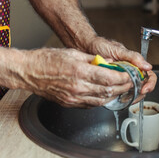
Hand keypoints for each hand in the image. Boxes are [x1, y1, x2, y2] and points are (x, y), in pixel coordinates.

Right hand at [17, 48, 133, 107]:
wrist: (28, 72)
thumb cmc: (46, 60)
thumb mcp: (72, 53)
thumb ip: (92, 59)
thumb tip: (108, 62)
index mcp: (79, 71)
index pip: (109, 78)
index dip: (123, 78)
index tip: (130, 75)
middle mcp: (78, 87)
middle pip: (108, 91)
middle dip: (123, 88)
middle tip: (130, 83)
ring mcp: (73, 98)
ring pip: (101, 101)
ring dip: (114, 96)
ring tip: (121, 89)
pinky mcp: (69, 103)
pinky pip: (90, 105)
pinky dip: (101, 101)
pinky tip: (106, 96)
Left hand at [87, 36, 156, 94]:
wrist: (84, 47)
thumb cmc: (101, 45)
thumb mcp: (118, 50)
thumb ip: (133, 57)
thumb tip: (147, 66)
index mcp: (134, 64)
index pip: (148, 75)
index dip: (149, 83)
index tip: (144, 89)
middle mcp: (129, 72)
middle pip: (142, 86)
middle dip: (140, 93)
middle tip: (134, 97)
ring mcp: (120, 79)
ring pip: (131, 92)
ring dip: (130, 97)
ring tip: (125, 99)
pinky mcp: (111, 84)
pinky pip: (118, 93)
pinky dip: (119, 97)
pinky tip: (116, 98)